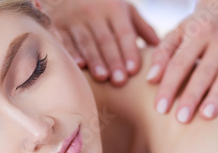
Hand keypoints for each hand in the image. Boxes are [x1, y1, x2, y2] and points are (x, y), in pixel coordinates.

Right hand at [42, 0, 159, 85]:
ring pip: (86, 42)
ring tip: (102, 77)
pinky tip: (79, 66)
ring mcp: (75, 18)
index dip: (129, 51)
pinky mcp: (59, 25)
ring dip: (95, 60)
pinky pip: (66, 40)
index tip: (133, 70)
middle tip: (120, 80)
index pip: (124, 33)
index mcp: (114, 8)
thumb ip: (141, 28)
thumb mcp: (124, 10)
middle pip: (106, 40)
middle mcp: (94, 12)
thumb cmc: (104, 6)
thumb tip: (159, 46)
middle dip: (113, 60)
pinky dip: (72, 53)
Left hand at [147, 0, 217, 122]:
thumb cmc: (197, 28)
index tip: (160, 108)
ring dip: (216, 98)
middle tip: (181, 119)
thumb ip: (162, 55)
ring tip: (206, 117)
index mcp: (199, 33)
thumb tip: (150, 79)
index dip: (169, 86)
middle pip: (204, 72)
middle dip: (192, 96)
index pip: (180, 63)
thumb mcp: (177, 33)